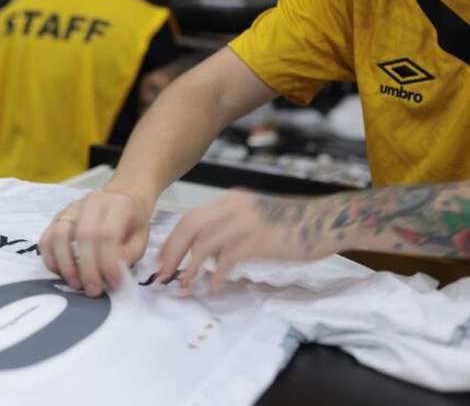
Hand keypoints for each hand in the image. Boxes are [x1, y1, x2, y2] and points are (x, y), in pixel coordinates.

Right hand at [39, 190, 151, 296]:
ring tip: (77, 285)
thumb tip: (109, 275)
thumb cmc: (131, 225)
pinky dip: (51, 259)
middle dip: (87, 268)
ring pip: (59, 235)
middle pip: (83, 235)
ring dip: (66, 265)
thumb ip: (127, 256)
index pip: (108, 234)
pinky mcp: (57, 218)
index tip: (112, 284)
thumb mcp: (140, 240)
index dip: (108, 262)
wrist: (120, 201)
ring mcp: (71, 208)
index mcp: (118, 204)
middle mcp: (92, 201)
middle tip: (93, 291)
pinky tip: (62, 274)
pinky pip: (46, 239)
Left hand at [157, 189, 351, 291]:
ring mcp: (246, 221)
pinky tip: (215, 287)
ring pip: (204, 243)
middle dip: (173, 252)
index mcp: (230, 201)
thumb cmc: (290, 224)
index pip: (190, 217)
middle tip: (164, 274)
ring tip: (185, 285)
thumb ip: (229, 230)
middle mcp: (234, 207)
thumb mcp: (253, 219)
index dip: (173, 239)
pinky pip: (227, 259)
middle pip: (190, 227)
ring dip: (190, 267)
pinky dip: (216, 275)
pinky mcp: (259, 240)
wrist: (324, 222)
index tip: (163, 258)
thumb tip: (203, 254)